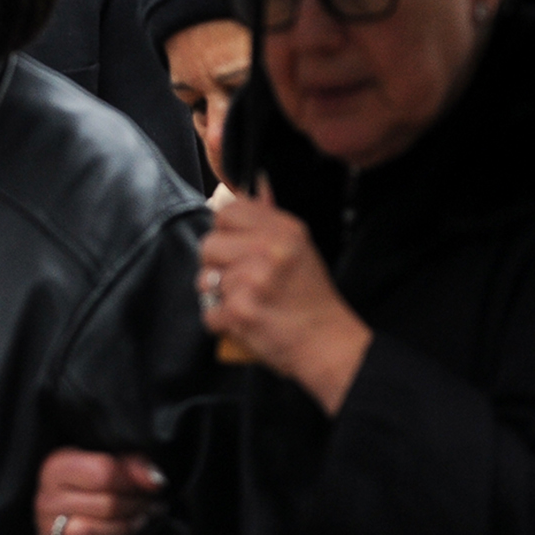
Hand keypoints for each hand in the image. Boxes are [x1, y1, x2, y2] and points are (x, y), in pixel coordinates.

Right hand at [35, 450, 164, 534]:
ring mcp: (46, 527)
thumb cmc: (90, 481)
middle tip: (155, 507)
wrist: (62, 503)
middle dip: (138, 507)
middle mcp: (47, 497)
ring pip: (90, 532)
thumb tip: (157, 481)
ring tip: (142, 522)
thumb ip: (133, 464)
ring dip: (125, 529)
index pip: (104, 473)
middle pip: (105, 505)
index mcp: (57, 466)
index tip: (155, 486)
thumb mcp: (107, 461)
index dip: (136, 481)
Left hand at [200, 181, 372, 413]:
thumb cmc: (311, 298)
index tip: (237, 248)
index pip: (227, 212)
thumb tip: (232, 190)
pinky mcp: (240, 311)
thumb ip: (266, 221)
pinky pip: (208, 312)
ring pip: (205, 279)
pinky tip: (246, 322)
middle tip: (241, 281)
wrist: (329, 344)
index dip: (226, 232)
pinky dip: (222, 323)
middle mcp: (269, 250)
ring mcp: (253, 280)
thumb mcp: (300, 249)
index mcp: (285, 230)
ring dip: (218, 295)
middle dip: (217, 265)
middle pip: (208, 244)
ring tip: (247, 302)